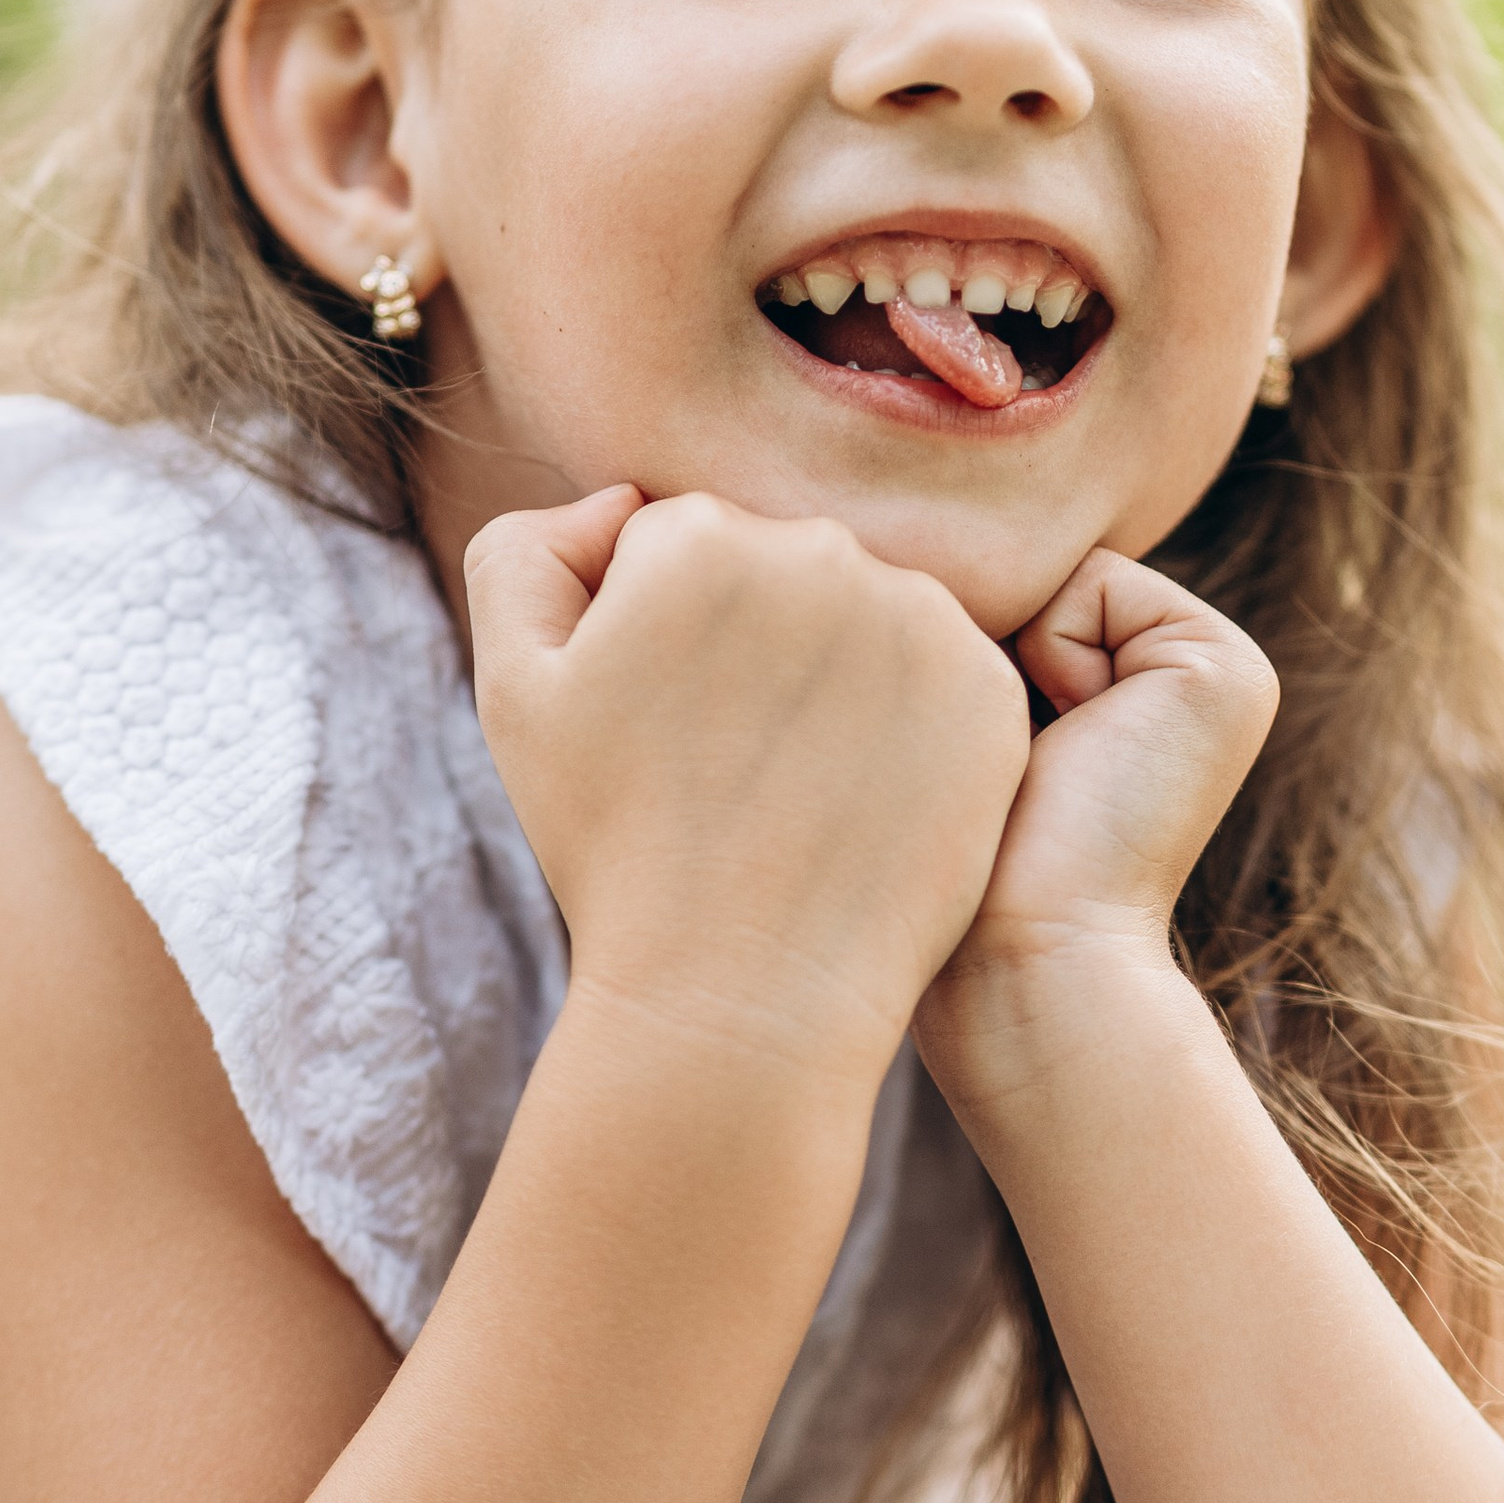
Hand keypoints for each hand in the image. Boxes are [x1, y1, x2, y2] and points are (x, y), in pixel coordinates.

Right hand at [465, 489, 1031, 1091]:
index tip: (665, 723)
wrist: (739, 995)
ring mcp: (919, 619)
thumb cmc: (614, 846)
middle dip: (754, 643)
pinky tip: (867, 801)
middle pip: (781, 569)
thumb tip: (623, 507)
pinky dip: (912, 729)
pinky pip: (943, 679)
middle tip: (728, 763)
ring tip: (799, 789)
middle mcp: (818, 548)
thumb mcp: (513, 688)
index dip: (664, 637)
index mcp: (696, 533)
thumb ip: (529, 552)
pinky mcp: (990, 692)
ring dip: (839, 679)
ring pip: (869, 618)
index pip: (683, 544)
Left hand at [916, 550, 1276, 1113]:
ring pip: (1058, 571)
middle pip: (1039, 573)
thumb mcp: (969, 726)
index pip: (1021, 588)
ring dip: (1015, 653)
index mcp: (1144, 682)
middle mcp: (1193, 670)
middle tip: (1006, 758)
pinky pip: (1090, 584)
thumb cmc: (965, 864)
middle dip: (991, 645)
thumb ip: (983, 635)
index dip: (970, 650)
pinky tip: (1069, 746)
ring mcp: (1223, 666)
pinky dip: (1049, 653)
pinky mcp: (1227, 668)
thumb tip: (927, 553)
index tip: (985, 753)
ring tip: (1039, 758)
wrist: (1026, 954)